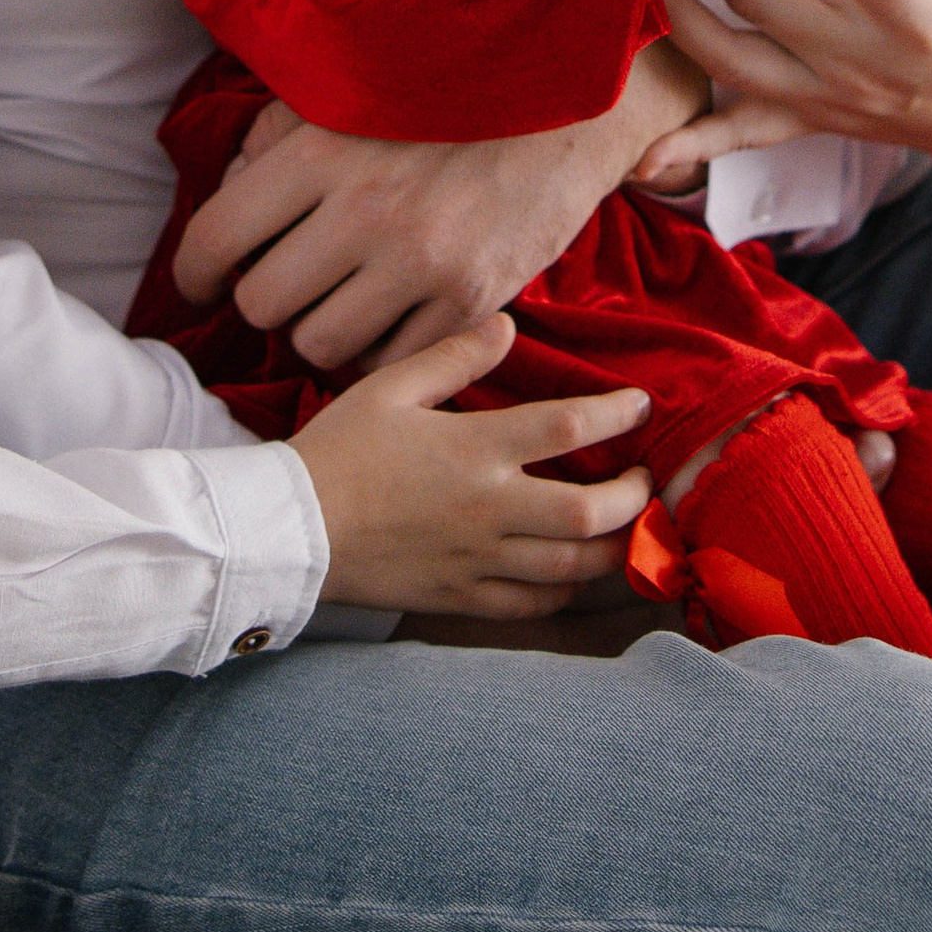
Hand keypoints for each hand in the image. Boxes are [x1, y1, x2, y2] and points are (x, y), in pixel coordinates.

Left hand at [169, 49, 701, 369]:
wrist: (575, 103)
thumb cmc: (452, 93)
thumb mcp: (355, 90)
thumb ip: (279, 136)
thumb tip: (228, 186)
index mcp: (323, 153)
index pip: (216, 237)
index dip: (195, 271)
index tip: (204, 280)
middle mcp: (366, 214)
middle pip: (260, 303)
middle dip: (265, 297)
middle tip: (287, 281)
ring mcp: (422, 265)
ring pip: (318, 343)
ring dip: (320, 328)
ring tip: (342, 298)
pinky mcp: (472, 301)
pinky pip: (388, 361)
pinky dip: (380, 348)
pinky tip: (392, 313)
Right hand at [295, 317, 652, 616]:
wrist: (289, 530)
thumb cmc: (336, 451)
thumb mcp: (390, 387)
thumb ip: (455, 356)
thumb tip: (507, 325)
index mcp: (475, 449)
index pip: (569, 426)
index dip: (618, 414)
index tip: (641, 407)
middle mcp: (488, 509)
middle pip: (591, 513)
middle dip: (633, 497)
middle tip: (642, 480)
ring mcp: (478, 561)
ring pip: (572, 568)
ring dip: (612, 549)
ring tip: (623, 529)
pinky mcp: (460, 599)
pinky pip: (532, 606)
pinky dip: (563, 592)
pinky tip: (570, 574)